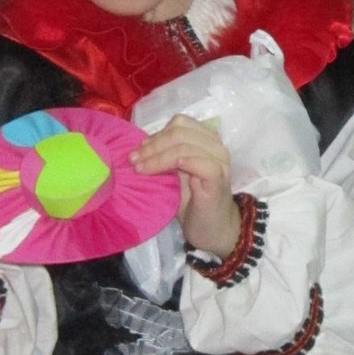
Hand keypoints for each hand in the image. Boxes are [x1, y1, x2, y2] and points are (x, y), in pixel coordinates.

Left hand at [133, 113, 240, 259]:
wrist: (213, 231)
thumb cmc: (193, 203)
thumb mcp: (177, 174)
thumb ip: (166, 157)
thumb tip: (141, 146)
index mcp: (206, 141)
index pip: (180, 123)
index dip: (157, 134)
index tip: (139, 150)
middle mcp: (215, 146)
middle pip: (180, 131)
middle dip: (152, 145)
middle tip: (134, 160)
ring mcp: (219, 161)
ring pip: (184, 145)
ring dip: (157, 156)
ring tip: (140, 169)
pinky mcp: (218, 178)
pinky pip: (196, 161)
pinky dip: (176, 162)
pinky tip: (161, 172)